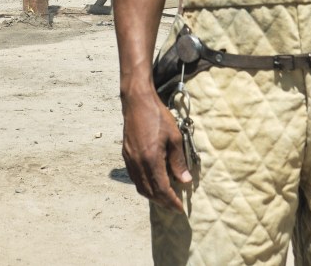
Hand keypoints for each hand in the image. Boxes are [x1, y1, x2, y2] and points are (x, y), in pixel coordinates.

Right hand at [121, 93, 190, 211]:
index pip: (162, 189)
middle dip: (163, 202)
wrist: (137, 102)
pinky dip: (144, 185)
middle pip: (149, 192)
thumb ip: (178, 161)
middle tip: (174, 206)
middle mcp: (138, 163)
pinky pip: (134, 177)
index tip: (180, 208)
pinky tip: (152, 182)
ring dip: (152, 196)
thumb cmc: (158, 117)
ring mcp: (130, 160)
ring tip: (165, 197)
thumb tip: (185, 181)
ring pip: (140, 187)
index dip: (171, 201)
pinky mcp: (126, 155)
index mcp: (151, 160)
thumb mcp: (174, 137)